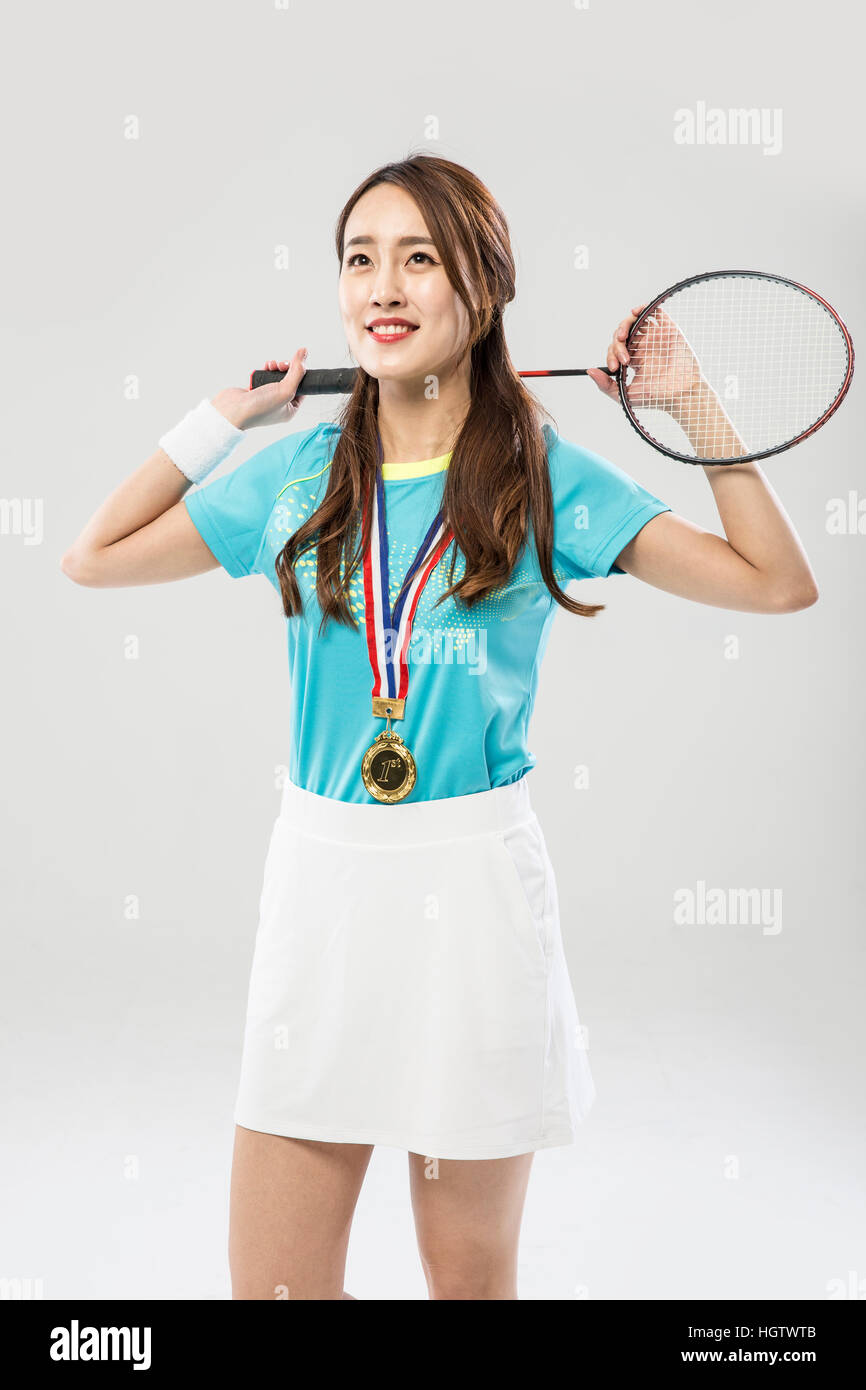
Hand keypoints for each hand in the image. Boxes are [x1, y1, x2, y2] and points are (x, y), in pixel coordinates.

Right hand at [210, 347, 307, 429]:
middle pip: (289, 381)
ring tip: (271, 365)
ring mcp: (266, 397)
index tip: (298, 365)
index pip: (302, 389)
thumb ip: (297, 371)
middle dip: (287, 369)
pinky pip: (264, 377)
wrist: (231, 410)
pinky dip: (264, 370)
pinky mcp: (255, 390)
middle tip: (282, 365)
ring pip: (276, 377)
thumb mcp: (285, 390)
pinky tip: (263, 368)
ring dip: (275, 368)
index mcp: (290, 409)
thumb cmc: (258, 408)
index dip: (301, 375)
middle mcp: (279, 404)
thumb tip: (304, 353)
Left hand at [587, 304, 702, 411]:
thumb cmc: (656, 398)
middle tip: (622, 358)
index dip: (611, 354)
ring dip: (625, 324)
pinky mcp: (668, 330)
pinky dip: (644, 308)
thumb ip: (605, 385)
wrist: (680, 395)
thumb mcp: (624, 394)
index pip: (616, 348)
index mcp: (634, 360)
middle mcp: (644, 346)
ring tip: (623, 336)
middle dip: (616, 344)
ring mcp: (655, 337)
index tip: (615, 367)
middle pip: (622, 333)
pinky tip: (636, 312)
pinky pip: (654, 313)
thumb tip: (589, 371)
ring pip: (635, 321)